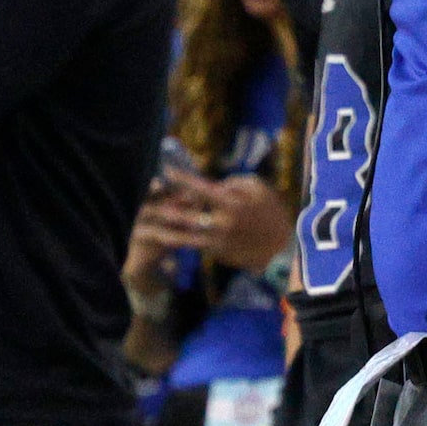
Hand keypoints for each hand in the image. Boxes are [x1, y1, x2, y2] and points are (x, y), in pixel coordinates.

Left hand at [137, 171, 295, 273]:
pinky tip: (163, 233)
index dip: (182, 180)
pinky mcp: (215, 253)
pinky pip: (193, 244)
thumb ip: (235, 182)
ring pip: (184, 235)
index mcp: (233, 203)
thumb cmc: (270, 212)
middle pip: (185, 215)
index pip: (201, 189)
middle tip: (146, 200)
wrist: (280, 248)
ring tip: (147, 220)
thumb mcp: (259, 189)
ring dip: (165, 228)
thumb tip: (214, 184)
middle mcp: (222, 223)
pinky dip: (178, 239)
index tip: (166, 172)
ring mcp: (217, 241)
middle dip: (165, 207)